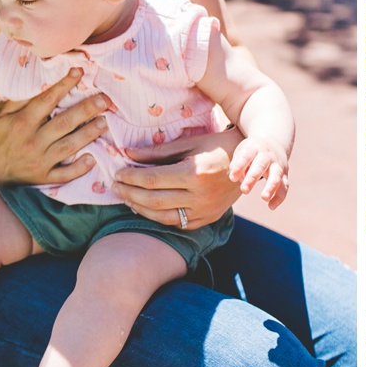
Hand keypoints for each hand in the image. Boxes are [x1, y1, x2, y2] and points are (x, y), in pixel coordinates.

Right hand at [0, 68, 105, 187]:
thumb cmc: (1, 136)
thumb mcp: (4, 115)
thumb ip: (21, 99)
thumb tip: (41, 80)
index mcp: (22, 122)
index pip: (46, 101)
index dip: (64, 85)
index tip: (80, 72)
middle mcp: (32, 141)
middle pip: (63, 123)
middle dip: (85, 110)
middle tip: (105, 100)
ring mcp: (39, 161)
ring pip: (68, 147)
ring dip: (87, 135)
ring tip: (104, 122)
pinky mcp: (43, 177)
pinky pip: (63, 175)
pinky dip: (78, 169)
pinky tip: (92, 159)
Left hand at [115, 126, 244, 229]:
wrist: (251, 162)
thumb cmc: (217, 146)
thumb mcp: (189, 143)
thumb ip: (158, 151)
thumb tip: (128, 153)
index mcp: (195, 173)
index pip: (153, 180)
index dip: (131, 177)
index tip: (118, 173)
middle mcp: (200, 196)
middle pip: (154, 200)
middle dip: (130, 193)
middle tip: (115, 187)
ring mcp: (205, 211)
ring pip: (164, 217)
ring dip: (141, 208)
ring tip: (127, 198)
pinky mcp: (208, 218)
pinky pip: (178, 223)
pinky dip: (159, 217)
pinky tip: (147, 208)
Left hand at [229, 136, 289, 207]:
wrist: (274, 142)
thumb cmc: (252, 151)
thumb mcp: (242, 151)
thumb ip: (237, 163)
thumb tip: (236, 178)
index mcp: (254, 148)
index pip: (246, 156)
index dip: (239, 166)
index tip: (232, 178)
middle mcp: (267, 155)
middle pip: (260, 165)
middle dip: (252, 178)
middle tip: (244, 190)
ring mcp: (277, 165)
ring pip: (276, 176)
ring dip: (271, 187)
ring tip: (264, 198)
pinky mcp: (284, 174)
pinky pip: (284, 186)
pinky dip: (279, 197)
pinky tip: (271, 207)